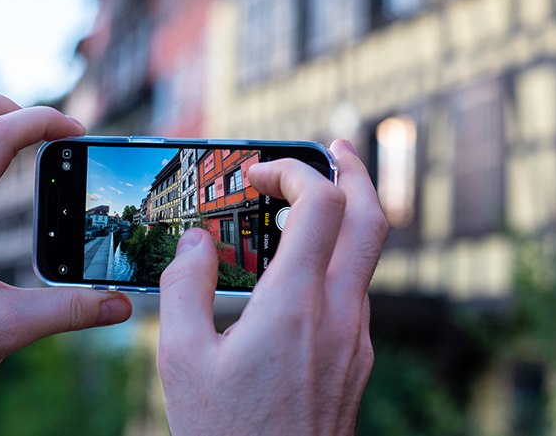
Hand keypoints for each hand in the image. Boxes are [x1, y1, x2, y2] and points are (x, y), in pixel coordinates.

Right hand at [158, 139, 387, 435]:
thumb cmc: (225, 435)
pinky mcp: (356, 360)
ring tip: (300, 209)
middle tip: (331, 147)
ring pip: (367, 254)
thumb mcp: (183, 360)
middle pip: (373, 216)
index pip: (322, 203)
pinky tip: (296, 272)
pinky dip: (335, 258)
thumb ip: (185, 286)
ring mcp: (356, 338)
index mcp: (296, 304)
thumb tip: (196, 242)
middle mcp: (340, 313)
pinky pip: (355, 289)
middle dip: (355, 170)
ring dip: (344, 216)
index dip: (293, 170)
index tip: (256, 174)